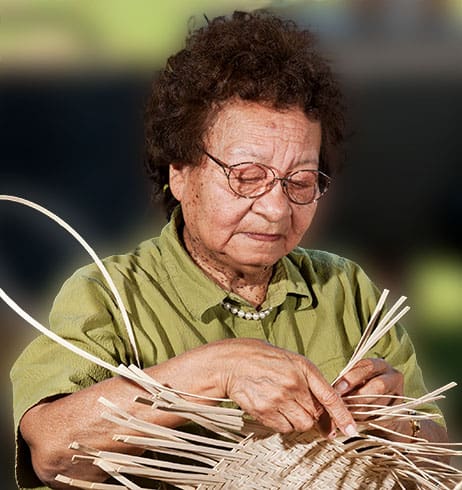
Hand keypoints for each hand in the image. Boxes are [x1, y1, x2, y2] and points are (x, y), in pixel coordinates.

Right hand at [220, 339, 356, 437]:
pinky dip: (283, 423)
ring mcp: (278, 398)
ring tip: (285, 404)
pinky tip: (274, 408)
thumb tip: (326, 408)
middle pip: (316, 415)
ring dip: (298, 420)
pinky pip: (284, 428)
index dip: (342, 415)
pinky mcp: (264, 411)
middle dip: (312, 414)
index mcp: (303, 368)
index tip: (350, 429)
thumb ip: (311, 381)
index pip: (329, 396)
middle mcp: (293, 384)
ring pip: (302, 424)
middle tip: (299, 404)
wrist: (234, 362)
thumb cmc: (264, 360)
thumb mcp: (292, 361)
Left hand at [333, 358, 403, 419]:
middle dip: (358, 395)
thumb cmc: (363, 388)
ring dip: (360, 409)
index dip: (352, 377)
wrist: (383, 409)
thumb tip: (334, 389)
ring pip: (379, 403)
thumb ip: (349, 380)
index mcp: (381, 365)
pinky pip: (381, 416)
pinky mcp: (398, 412)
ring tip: (345, 412)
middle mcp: (393, 378)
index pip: (368, 366)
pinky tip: (354, 419)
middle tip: (342, 402)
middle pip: (378, 385)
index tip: (338, 388)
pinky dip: (365, 418)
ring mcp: (398, 395)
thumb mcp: (357, 379)